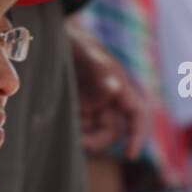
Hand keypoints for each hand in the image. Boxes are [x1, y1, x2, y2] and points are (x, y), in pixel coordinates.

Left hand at [67, 19, 146, 159]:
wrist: (54, 36)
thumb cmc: (74, 40)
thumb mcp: (84, 51)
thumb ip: (99, 69)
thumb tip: (114, 89)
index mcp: (118, 85)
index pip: (136, 114)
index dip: (138, 135)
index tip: (130, 154)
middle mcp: (108, 98)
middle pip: (111, 130)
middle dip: (98, 140)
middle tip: (80, 142)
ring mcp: (91, 104)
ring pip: (92, 130)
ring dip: (81, 134)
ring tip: (63, 121)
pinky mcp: (75, 107)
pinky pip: (78, 125)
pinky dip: (71, 127)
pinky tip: (56, 118)